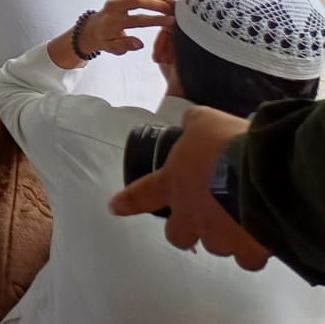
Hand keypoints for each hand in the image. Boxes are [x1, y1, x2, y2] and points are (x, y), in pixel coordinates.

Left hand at [79, 0, 176, 58]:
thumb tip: (139, 44)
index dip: (156, 19)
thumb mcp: (112, 48)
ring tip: (173, 4)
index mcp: (113, 20)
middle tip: (175, 10)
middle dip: (158, 4)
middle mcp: (114, 5)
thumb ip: (124, 46)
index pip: (137, 19)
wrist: (94, 27)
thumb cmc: (105, 38)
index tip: (171, 21)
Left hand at [110, 105, 269, 270]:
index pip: (142, 194)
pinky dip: (252, 251)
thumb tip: (191, 123)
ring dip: (223, 236)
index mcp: (173, 183)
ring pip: (215, 246)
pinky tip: (261, 238)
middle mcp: (191, 215)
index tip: (116, 208)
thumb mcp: (204, 122)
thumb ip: (194, 124)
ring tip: (240, 220)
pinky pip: (247, 259)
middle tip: (200, 218)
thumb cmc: (228, 145)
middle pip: (177, 236)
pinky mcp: (248, 251)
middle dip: (184, 230)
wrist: (266, 173)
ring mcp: (219, 236)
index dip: (128, 202)